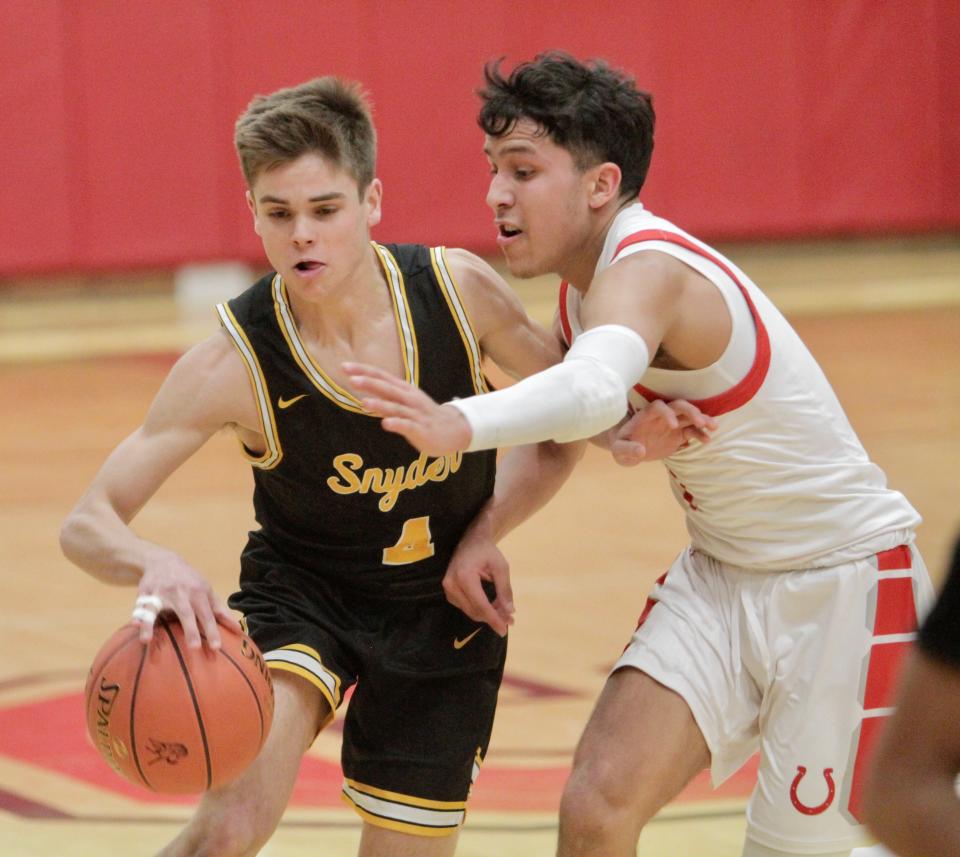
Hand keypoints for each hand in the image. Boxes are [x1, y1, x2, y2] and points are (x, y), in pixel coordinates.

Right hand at [133, 547, 239, 649]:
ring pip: (157, 609)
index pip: (208, 614)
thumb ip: (219, 609)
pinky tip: (133, 626)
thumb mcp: (206, 590)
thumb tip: (237, 628)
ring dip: (151, 624)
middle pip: (186, 613)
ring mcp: (162, 592)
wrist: (163, 560)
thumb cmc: (189, 581)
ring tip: (147, 640)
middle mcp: (181, 593)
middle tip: (194, 648)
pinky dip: (137, 615)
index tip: (216, 647)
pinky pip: (140, 606)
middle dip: (190, 630)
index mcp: (199, 593)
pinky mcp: (145, 593)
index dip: (212, 630)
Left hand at [343, 362, 472, 454]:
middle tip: (351, 379)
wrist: (453, 429)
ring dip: (380, 405)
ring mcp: (415, 413)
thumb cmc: (424, 416)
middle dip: (370, 383)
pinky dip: (397, 424)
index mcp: (403, 390)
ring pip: (396, 407)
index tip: (344, 367)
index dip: (364, 371)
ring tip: (364, 403)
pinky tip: (385, 424)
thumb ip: (385, 401)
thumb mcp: (404, 404)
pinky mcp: (421, 429)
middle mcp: (409, 398)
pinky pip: (408, 426)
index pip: (381, 377)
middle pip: (387, 388)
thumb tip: (364, 397)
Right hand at [443, 522, 513, 636]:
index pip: (480, 605)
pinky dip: (479, 610)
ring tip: (503, 613)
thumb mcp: (501, 567)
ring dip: (487, 615)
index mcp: (464, 576)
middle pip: (474, 611)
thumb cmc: (487, 552)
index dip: (493, 619)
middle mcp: (452, 584)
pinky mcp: (449, 592)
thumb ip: (505, 589)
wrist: (471, 541)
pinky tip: (491, 607)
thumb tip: (510, 611)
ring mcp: (448, 589)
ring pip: (470, 611)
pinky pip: (465, 607)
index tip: (504, 630)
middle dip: (493, 618)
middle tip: (509, 620)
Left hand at [610, 399, 717, 465]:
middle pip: (678, 406)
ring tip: (713, 427)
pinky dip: (700, 434)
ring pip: (689, 416)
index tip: (673, 426)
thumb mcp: (619, 450)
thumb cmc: (621, 446)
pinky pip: (691, 431)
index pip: (658, 407)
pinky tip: (707, 440)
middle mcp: (661, 416)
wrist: (628, 450)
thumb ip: (627, 450)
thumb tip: (641, 451)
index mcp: (645, 415)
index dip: (667, 413)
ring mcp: (671, 424)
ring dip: (702, 419)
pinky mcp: (678, 435)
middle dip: (691, 411)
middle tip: (701, 422)